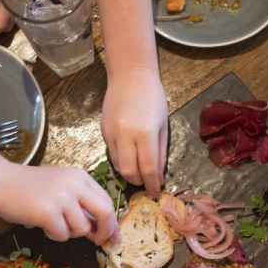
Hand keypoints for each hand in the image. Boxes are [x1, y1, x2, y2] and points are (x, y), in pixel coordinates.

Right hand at [0, 163, 119, 244]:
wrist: (0, 182)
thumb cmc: (29, 187)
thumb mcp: (61, 186)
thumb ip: (81, 203)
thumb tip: (101, 230)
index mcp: (81, 177)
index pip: (107, 201)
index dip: (111, 222)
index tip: (112, 237)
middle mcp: (74, 185)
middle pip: (105, 213)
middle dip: (105, 232)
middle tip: (97, 241)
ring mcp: (61, 198)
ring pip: (82, 229)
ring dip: (71, 233)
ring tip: (55, 224)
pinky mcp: (48, 212)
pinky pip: (63, 235)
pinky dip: (55, 236)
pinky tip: (44, 226)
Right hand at [102, 68, 168, 194]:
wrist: (130, 76)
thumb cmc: (152, 98)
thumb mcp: (163, 126)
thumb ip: (160, 153)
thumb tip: (159, 178)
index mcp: (145, 133)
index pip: (148, 168)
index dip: (153, 184)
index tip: (156, 191)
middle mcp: (126, 136)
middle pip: (129, 172)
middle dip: (139, 182)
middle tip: (147, 183)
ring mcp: (112, 134)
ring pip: (118, 166)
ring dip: (130, 173)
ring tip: (139, 171)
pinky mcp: (104, 132)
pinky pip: (113, 155)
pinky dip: (122, 162)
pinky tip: (130, 157)